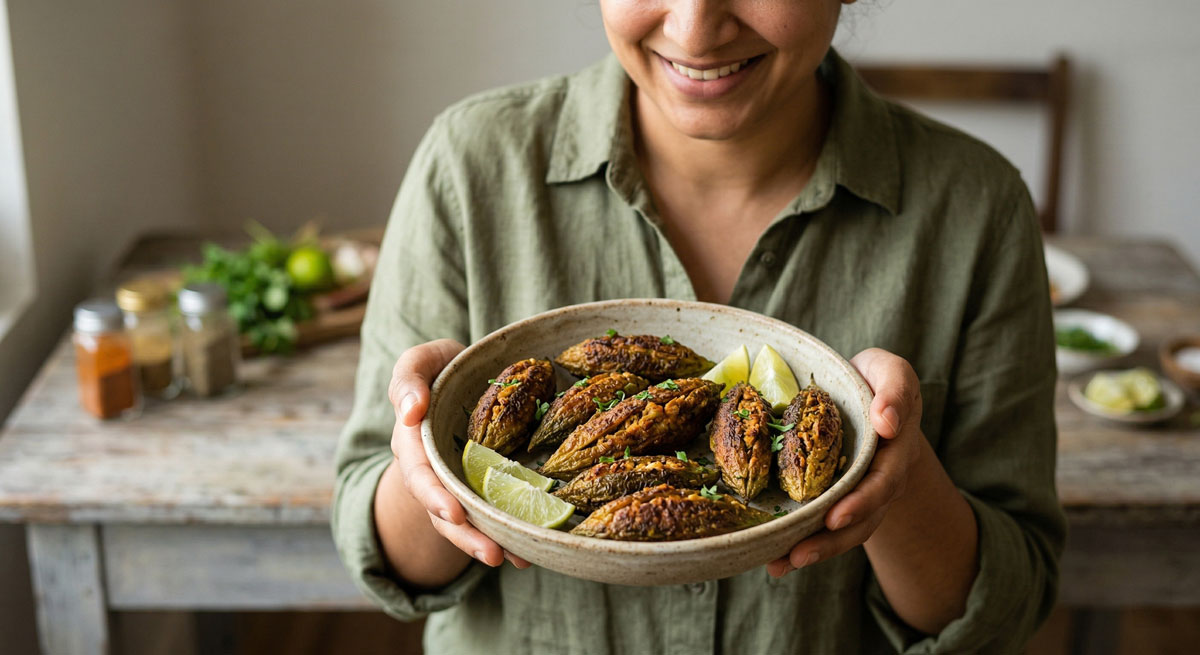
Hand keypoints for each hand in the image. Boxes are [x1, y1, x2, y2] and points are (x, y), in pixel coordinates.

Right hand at [386, 339, 530, 569]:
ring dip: (486, 543)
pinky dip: (506, 535)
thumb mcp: (423, 361)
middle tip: (492, 553)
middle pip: (442, 509)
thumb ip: (409, 378)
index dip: (434, 495)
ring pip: (465, 522)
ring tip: (514, 559)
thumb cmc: (444, 367)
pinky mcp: (483, 488)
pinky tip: (528, 551)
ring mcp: (458, 483)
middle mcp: (432, 470)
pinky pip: (490, 515)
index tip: (454, 513)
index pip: (419, 473)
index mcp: (413, 441)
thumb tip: (409, 412)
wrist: (469, 375)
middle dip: (465, 535)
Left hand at [766, 347, 922, 576]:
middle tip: (801, 550)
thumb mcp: (889, 370)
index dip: (863, 500)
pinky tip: (774, 562)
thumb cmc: (874, 381)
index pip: (884, 479)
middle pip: (864, 516)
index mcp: (895, 448)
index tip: (837, 514)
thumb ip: (895, 388)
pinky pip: (824, 529)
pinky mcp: (836, 501)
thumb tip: (887, 421)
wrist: (868, 398)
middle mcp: (881, 478)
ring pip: (845, 531)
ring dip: (816, 549)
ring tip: (783, 563)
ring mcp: (860, 495)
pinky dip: (800, 547)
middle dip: (833, 536)